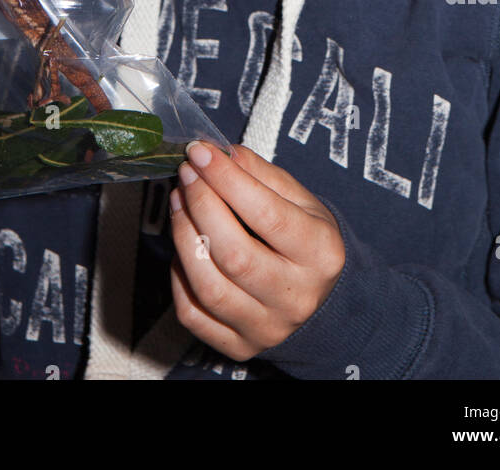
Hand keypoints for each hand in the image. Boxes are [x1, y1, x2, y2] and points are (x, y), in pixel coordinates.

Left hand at [168, 141, 345, 361]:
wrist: (320, 299)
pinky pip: (192, 314)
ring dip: (183, 237)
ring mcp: (267, 328)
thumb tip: (222, 154)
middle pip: (235, 255)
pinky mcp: (239, 346)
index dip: (227, 180)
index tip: (202, 153)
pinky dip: (179, 277)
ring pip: (209, 288)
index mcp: (321, 254)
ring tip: (179, 202)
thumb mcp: (301, 201)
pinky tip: (184, 247)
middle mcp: (296, 297)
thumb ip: (262, 175)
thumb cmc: (305, 239)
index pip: (267, 215)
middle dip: (201, 206)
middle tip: (187, 174)